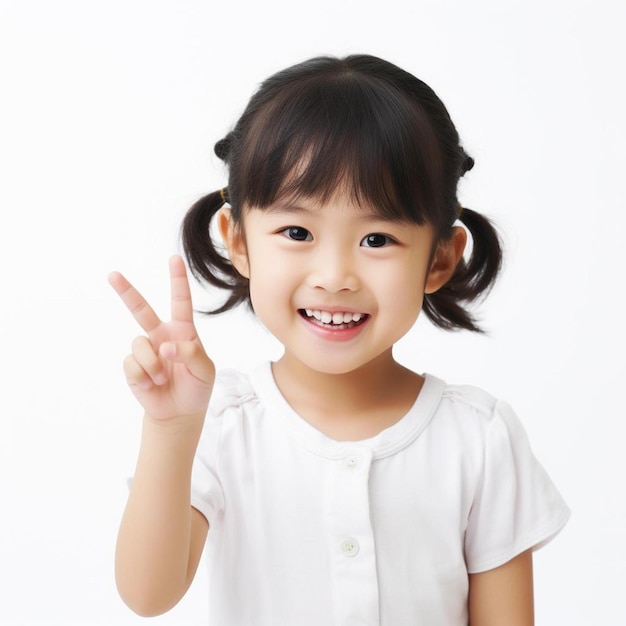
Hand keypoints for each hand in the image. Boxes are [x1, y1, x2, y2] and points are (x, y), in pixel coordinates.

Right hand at [108, 255, 214, 421]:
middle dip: (126, 292)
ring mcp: (145, 351)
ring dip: (153, 366)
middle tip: (113, 275)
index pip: (180, 302)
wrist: (179, 413)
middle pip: (141, 310)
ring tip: (163, 380)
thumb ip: (191, 354)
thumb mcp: (204, 371)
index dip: (177, 280)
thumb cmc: (196, 387)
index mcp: (182, 331)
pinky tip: (152, 385)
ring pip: (140, 345)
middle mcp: (160, 336)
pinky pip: (132, 364)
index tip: (174, 258)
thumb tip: (166, 346)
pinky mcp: (132, 366)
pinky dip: (144, 377)